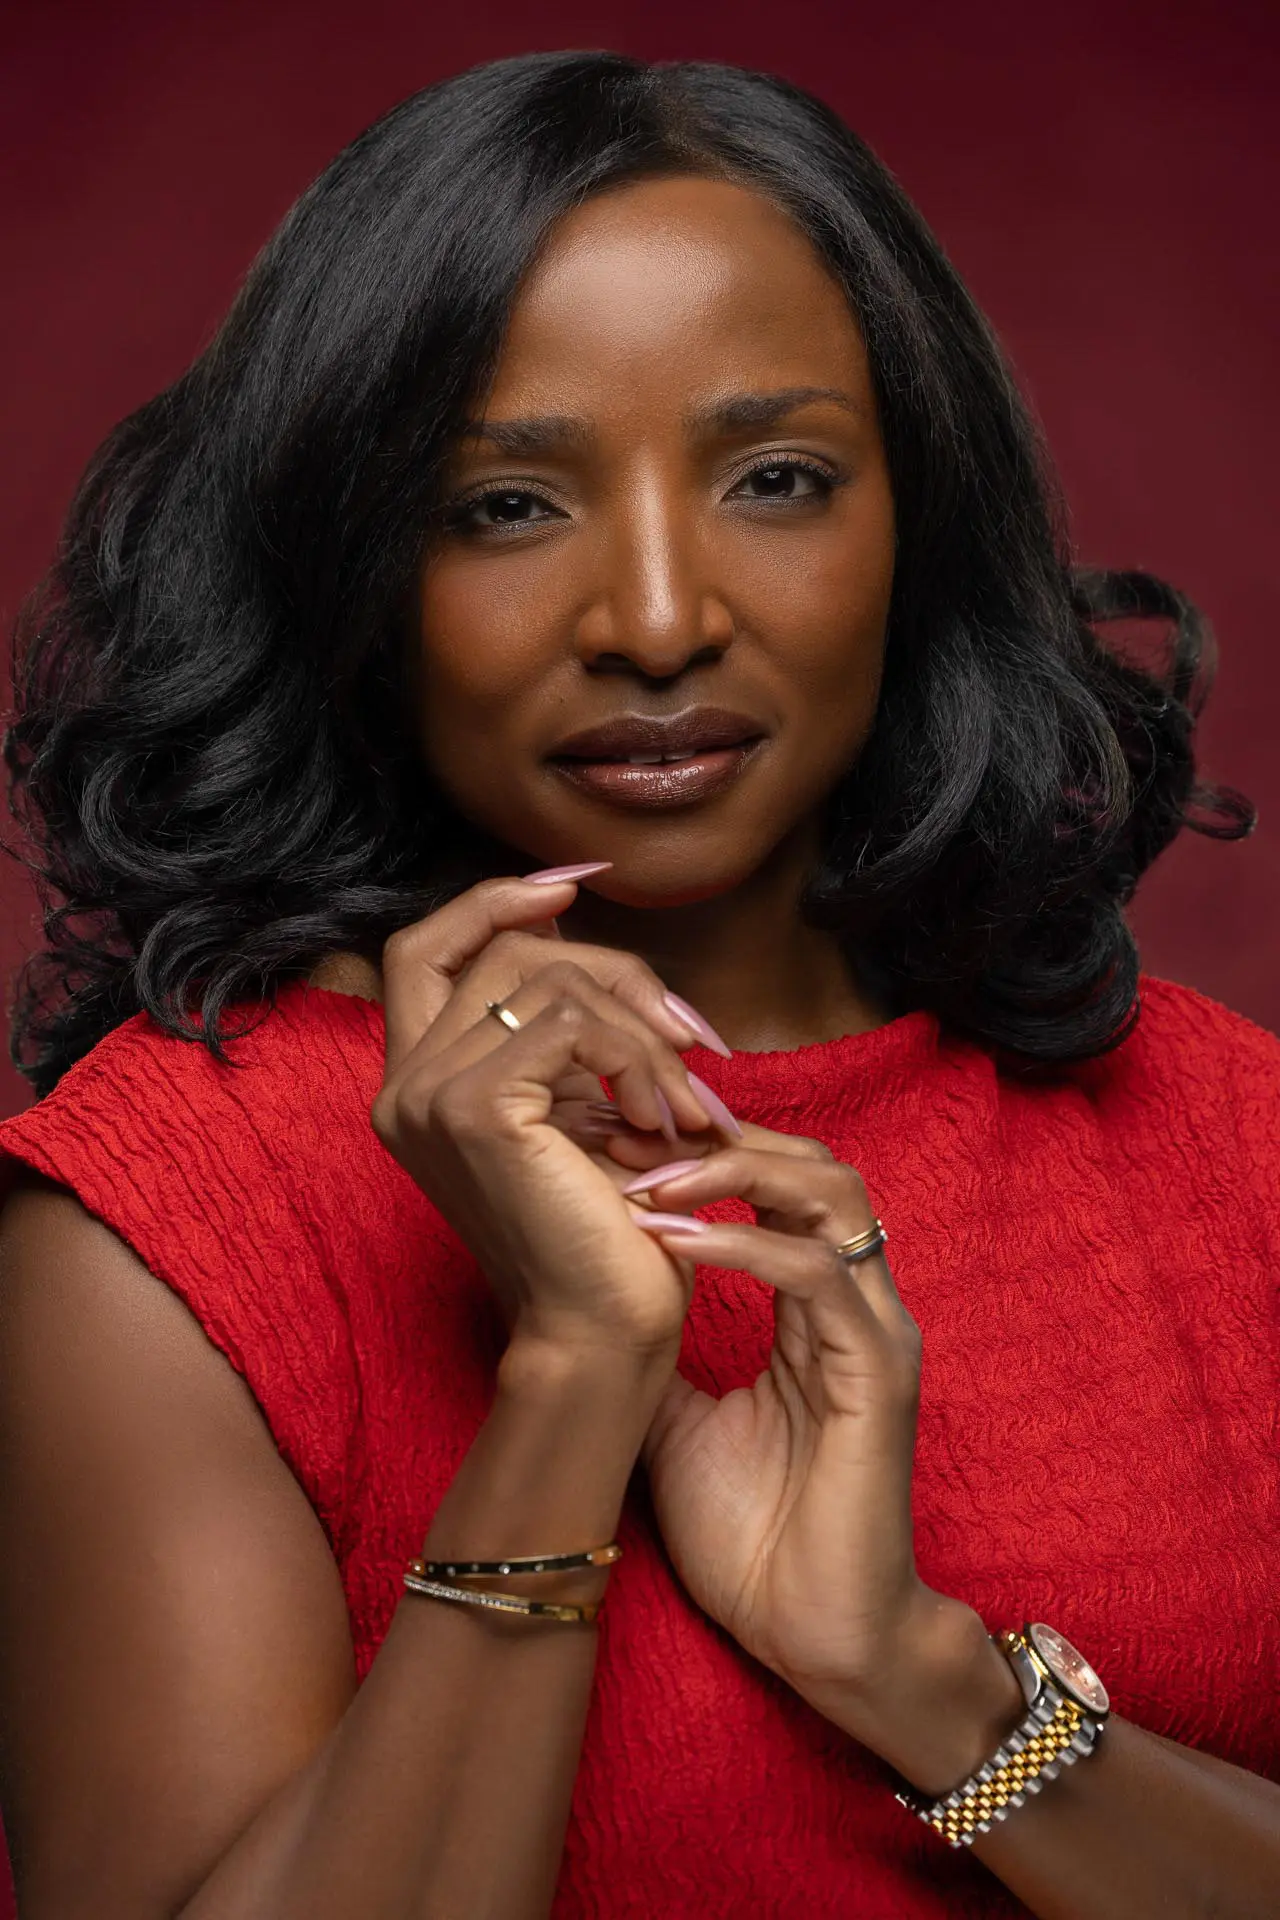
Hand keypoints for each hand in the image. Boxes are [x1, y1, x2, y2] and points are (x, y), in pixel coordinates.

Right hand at [369, 872, 731, 1362]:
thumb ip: (560, 1031)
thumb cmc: (603, 1233)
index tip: (573, 889)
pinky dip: (638, 1056)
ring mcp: (428, 1095)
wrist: (603, 1334)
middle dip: (616, 973)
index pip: (423, 947)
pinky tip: (664, 1118)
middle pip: (507, 951)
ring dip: (643, 1029)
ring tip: (685, 1101)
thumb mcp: (575, 1109)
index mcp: (415, 1084)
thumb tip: (576, 921)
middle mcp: (402, 1085)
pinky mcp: (474, 1108)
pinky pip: (574, 1020)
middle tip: (689, 1037)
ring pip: (552, 979)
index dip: (492, 902)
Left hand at [626, 1128, 941, 1739]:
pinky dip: (741, 1245)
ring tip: (647, 1180)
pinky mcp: (876, 1373)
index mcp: (818, 1307)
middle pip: (812, 1162)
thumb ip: (654, 1349)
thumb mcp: (676, 1418)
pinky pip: (815, 1274)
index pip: (778, 1185)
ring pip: (828, 1193)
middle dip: (716, 1138)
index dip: (701, 1152)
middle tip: (627, 1141)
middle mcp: (855, 1302)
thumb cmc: (754, 1536)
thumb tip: (587, 1295)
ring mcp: (873, 1331)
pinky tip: (674, 1242)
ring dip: (731, 1172)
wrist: (813, 1634)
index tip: (615, 1147)